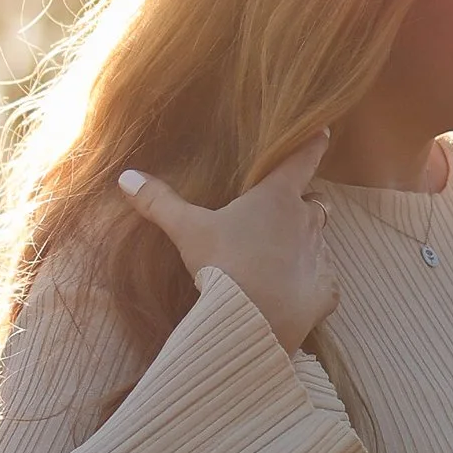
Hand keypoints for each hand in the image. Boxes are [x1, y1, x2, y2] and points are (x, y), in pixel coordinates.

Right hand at [118, 131, 338, 354]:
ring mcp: (320, 256)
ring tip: (279, 259)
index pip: (303, 158)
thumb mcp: (187, 231)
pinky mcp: (326, 291)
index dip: (313, 142)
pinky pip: (324, 281)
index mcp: (277, 197)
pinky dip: (312, 284)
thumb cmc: (223, 264)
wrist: (251, 321)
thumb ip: (160, 202)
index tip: (323, 131)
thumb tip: (126, 177)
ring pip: (320, 241)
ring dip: (305, 244)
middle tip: (281, 215)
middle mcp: (306, 220)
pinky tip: (293, 294)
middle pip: (314, 202)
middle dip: (302, 205)